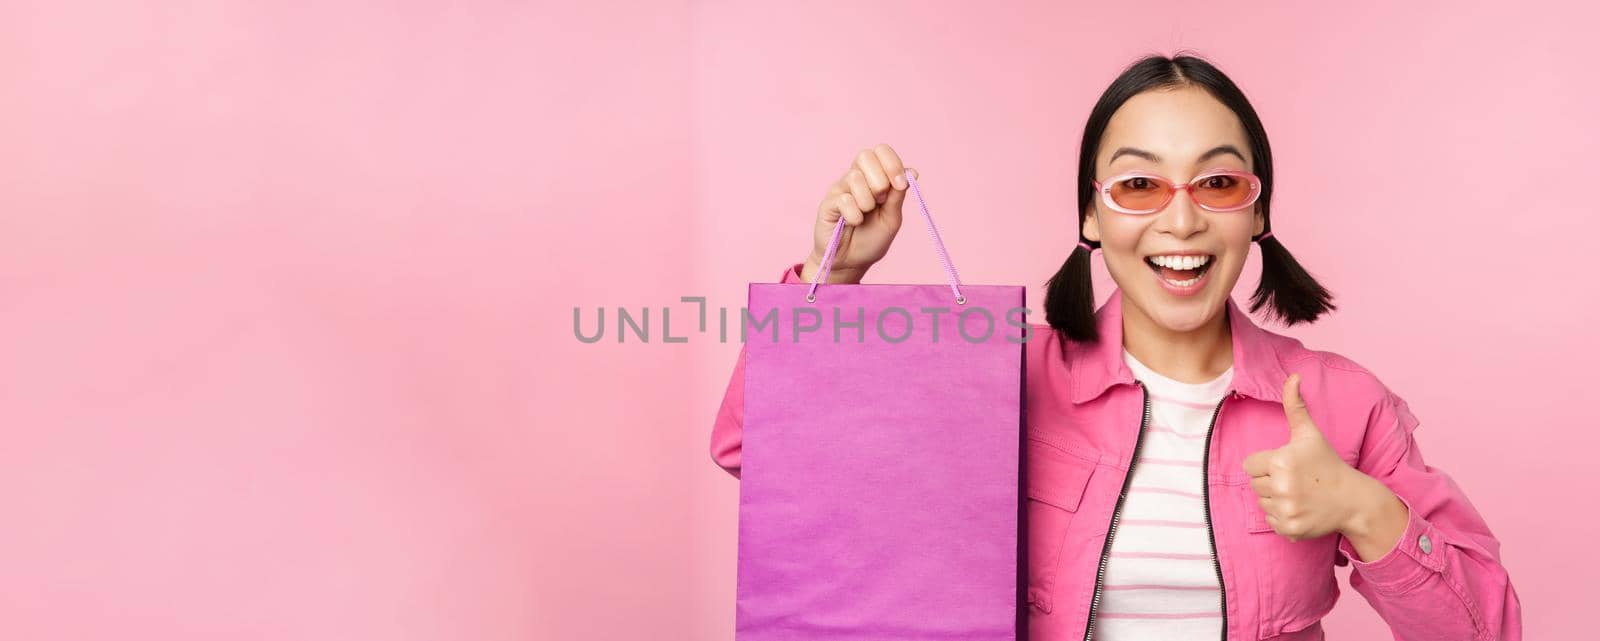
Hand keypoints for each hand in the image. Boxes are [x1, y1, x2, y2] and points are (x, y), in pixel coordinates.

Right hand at [800, 144, 915, 283]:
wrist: (850, 262)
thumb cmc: (871, 240)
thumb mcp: (892, 218)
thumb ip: (899, 195)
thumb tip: (912, 171)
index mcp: (874, 177)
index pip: (881, 151)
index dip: (892, 163)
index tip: (900, 185)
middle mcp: (855, 178)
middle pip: (865, 156)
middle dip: (880, 179)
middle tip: (881, 201)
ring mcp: (840, 189)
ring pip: (855, 178)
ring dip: (867, 201)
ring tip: (865, 215)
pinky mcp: (828, 203)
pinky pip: (844, 199)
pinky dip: (854, 215)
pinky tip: (853, 223)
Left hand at [1241, 373, 1362, 541]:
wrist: (1352, 499)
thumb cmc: (1327, 463)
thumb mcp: (1310, 433)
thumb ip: (1295, 405)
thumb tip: (1294, 376)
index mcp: (1280, 462)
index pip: (1249, 465)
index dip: (1266, 463)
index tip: (1286, 464)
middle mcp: (1281, 487)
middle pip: (1254, 484)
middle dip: (1271, 480)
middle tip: (1295, 479)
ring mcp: (1286, 510)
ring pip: (1261, 502)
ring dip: (1275, 498)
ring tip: (1299, 493)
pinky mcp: (1289, 529)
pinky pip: (1270, 521)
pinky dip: (1282, 516)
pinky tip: (1300, 508)